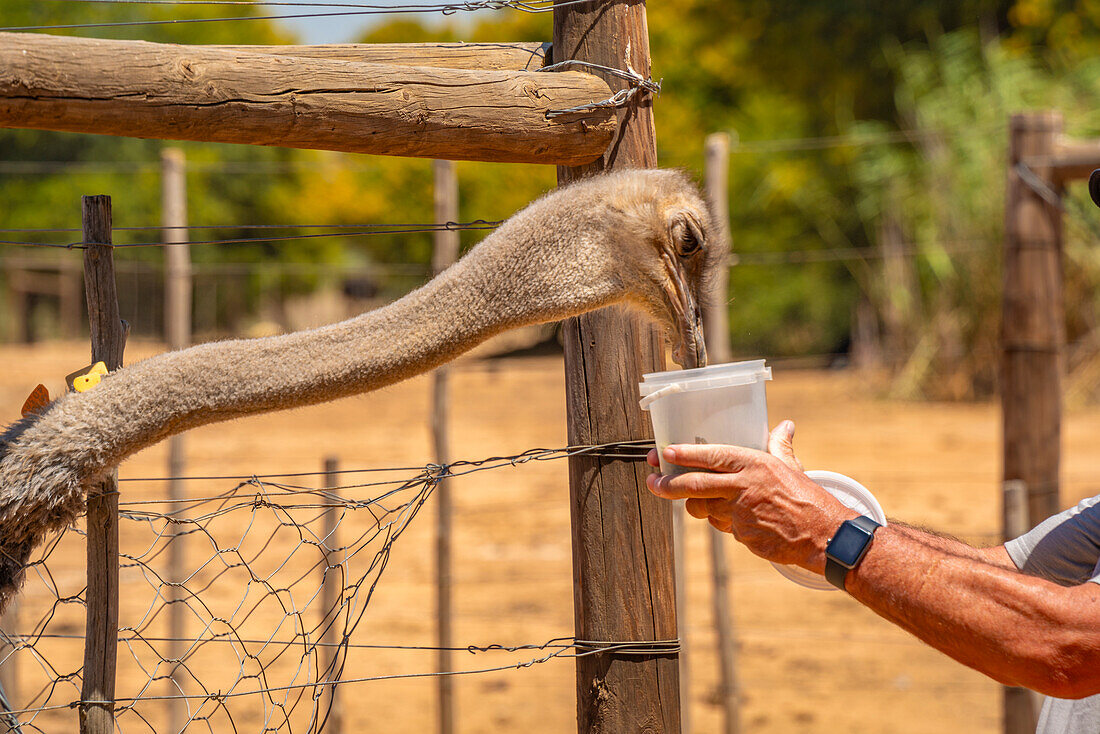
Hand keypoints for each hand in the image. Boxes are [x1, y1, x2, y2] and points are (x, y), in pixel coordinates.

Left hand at [645, 421, 855, 572]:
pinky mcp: (742, 536)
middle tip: (652, 483)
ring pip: (704, 510)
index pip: (711, 456)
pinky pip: (723, 527)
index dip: (684, 455)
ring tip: (699, 502)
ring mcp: (741, 514)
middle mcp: (743, 487)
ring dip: (698, 507)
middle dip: (667, 486)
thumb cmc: (807, 497)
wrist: (825, 535)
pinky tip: (740, 520)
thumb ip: (779, 445)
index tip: (664, 452)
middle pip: (694, 486)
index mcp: (753, 464)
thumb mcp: (791, 466)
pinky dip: (725, 523)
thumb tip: (784, 425)